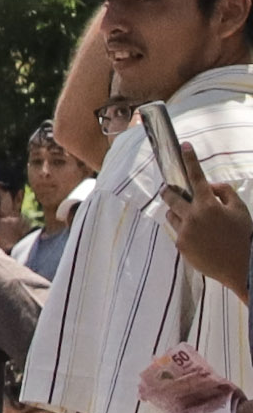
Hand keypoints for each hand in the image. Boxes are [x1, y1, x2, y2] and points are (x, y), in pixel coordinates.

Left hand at [162, 145, 251, 299]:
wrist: (243, 267)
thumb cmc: (244, 236)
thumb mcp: (241, 209)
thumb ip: (224, 192)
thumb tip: (209, 186)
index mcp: (208, 204)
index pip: (196, 177)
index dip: (190, 159)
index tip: (184, 145)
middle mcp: (192, 216)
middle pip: (169, 196)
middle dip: (169, 191)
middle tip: (171, 191)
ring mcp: (184, 231)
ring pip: (171, 215)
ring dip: (178, 213)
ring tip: (195, 221)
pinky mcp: (181, 245)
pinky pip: (177, 231)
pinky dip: (184, 230)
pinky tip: (199, 237)